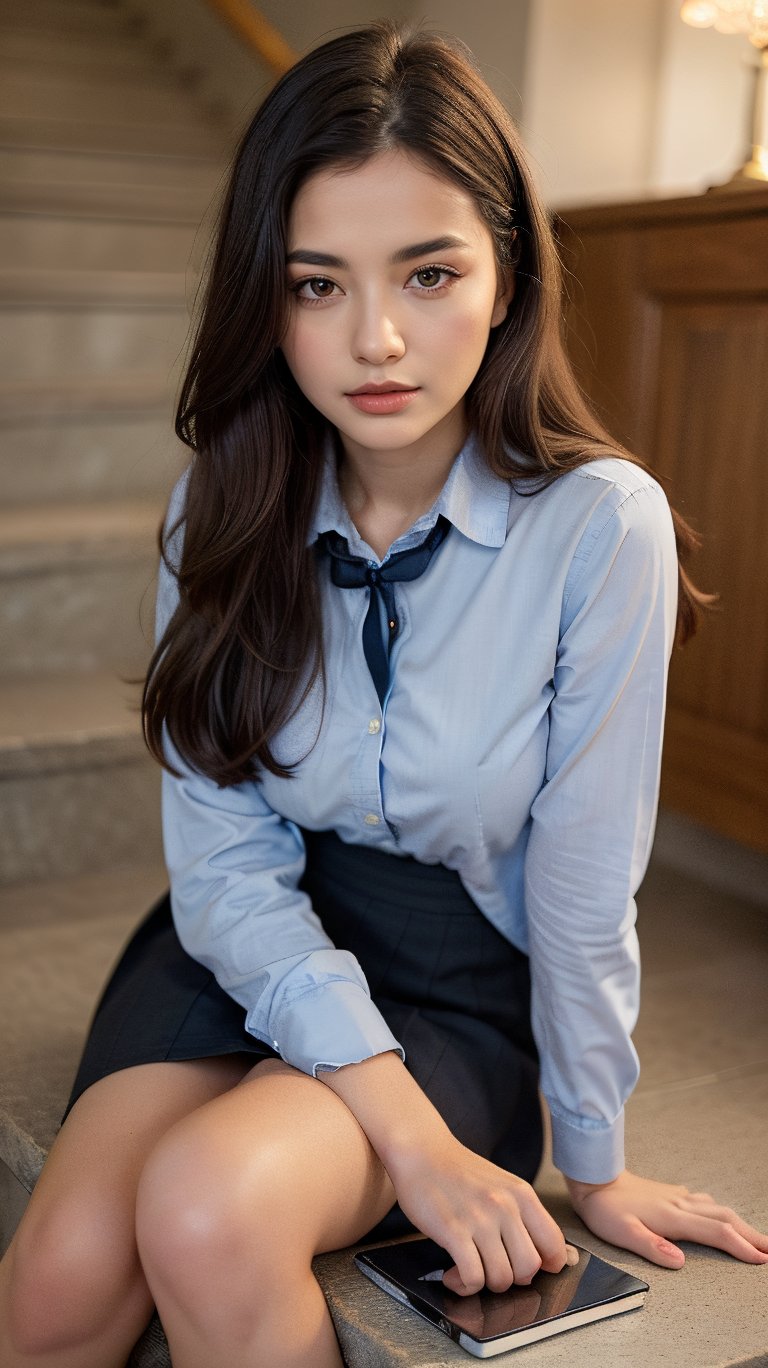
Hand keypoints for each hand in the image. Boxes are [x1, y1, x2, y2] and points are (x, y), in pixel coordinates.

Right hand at [388, 1131, 570, 1295]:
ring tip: (470, 1269)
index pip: (554, 1246)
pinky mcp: (453, 1231)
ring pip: (501, 1278)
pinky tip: (453, 1274)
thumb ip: (528, 1218)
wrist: (421, 1151)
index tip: (525, 1265)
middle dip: (511, 1278)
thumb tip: (562, 1258)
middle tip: (492, 1267)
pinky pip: (472, 1278)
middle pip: (529, 1269)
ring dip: (485, 1284)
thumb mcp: (503, 1186)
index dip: (545, 1266)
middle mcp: (505, 1206)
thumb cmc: (460, 1172)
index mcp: (522, 1195)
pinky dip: (464, 1285)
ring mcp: (480, 1219)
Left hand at [565, 1169, 767, 1268]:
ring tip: (753, 1236)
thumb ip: (652, 1246)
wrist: (594, 1177)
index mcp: (672, 1217)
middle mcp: (680, 1204)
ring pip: (716, 1208)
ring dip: (739, 1223)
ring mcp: (676, 1197)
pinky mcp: (669, 1194)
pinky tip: (717, 1213)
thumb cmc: (605, 1208)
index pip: (716, 1233)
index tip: (760, 1259)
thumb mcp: (622, 1232)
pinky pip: (703, 1202)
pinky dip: (719, 1211)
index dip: (740, 1246)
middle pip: (724, 1218)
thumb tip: (680, 1261)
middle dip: (750, 1234)